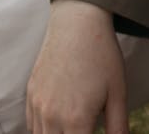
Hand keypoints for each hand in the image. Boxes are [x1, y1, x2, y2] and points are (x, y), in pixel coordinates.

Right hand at [26, 0, 127, 133]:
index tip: (93, 131)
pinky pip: (31, 125)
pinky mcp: (30, 95)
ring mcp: (37, 106)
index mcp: (76, 120)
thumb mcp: (118, 93)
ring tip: (74, 126)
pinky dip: (43, 130)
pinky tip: (59, 124)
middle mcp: (51, 117)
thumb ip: (118, 126)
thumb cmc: (102, 57)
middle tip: (86, 128)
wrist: (77, 25)